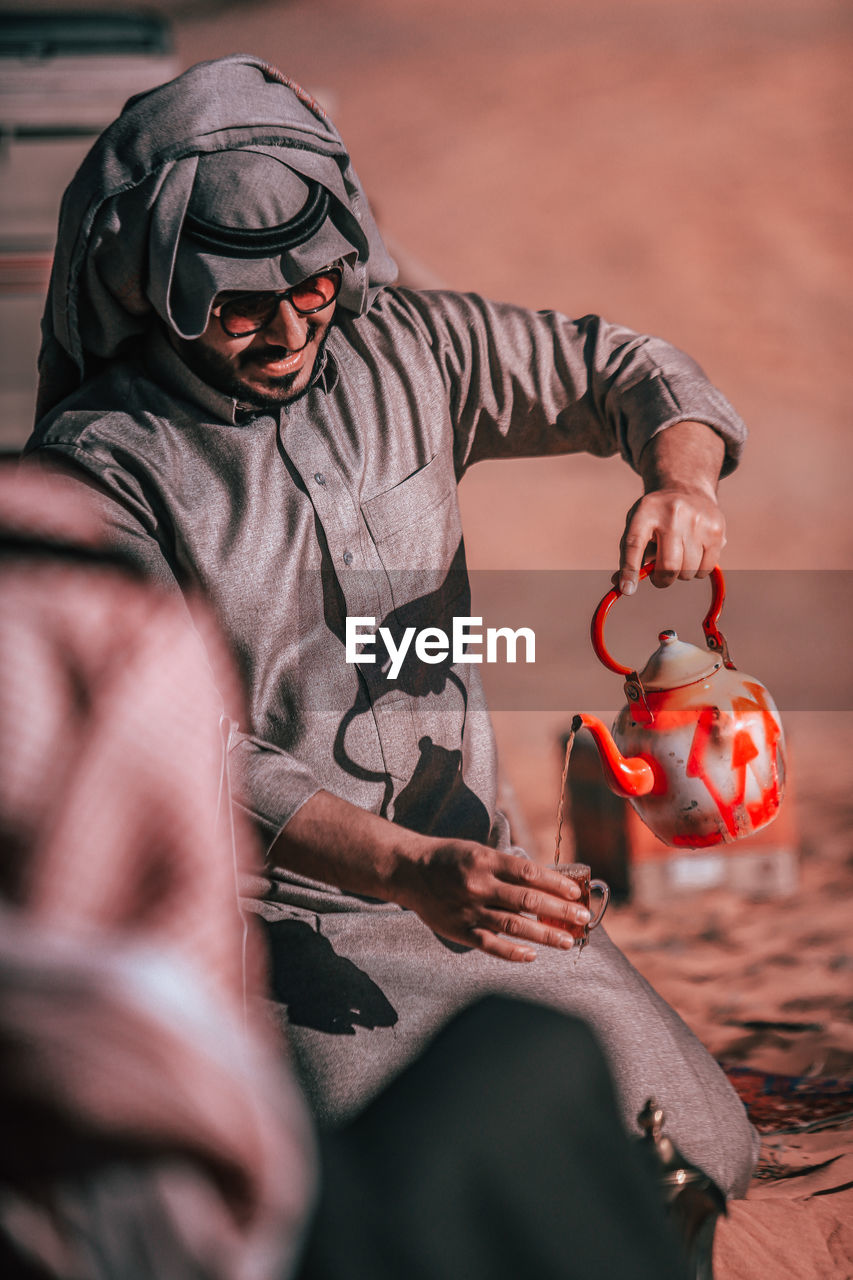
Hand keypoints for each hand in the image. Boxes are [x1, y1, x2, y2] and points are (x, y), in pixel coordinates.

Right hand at [395, 840, 590, 961]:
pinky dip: (513, 953)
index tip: (576, 892)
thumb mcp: (478, 851)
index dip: (556, 883)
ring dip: (544, 935)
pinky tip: (533, 956)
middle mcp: (479, 885)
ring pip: (515, 926)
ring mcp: (469, 910)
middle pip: (528, 901)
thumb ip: (506, 868)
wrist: (409, 870)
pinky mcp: (460, 930)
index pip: (529, 873)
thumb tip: (543, 883)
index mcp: (485, 861)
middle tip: (582, 919)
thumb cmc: (449, 858)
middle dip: (559, 911)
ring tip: (567, 941)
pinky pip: (491, 945)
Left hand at [617, 485, 725, 593]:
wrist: (687, 488)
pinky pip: (705, 569)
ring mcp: (697, 520)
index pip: (634, 544)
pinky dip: (697, 571)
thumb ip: (629, 555)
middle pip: (668, 565)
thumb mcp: (637, 525)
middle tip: (660, 577)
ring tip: (678, 556)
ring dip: (680, 574)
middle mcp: (672, 513)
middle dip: (662, 580)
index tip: (627, 590)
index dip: (630, 570)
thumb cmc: (655, 516)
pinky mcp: (716, 529)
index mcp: (645, 511)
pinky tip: (693, 554)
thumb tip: (621, 586)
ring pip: (688, 571)